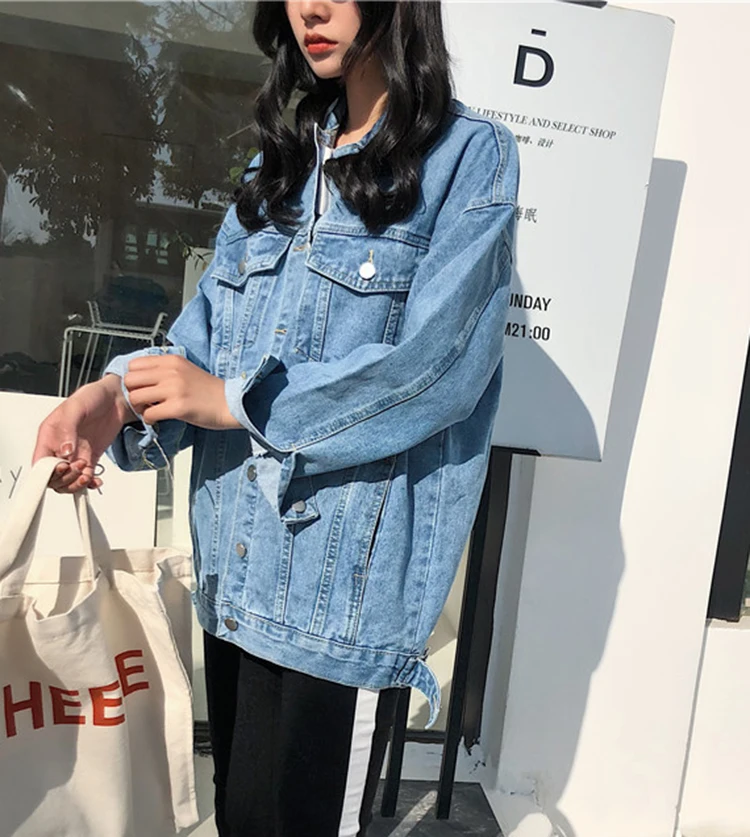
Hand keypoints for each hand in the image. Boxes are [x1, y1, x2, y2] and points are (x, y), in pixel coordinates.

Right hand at [32, 374, 134, 492]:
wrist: (115, 398)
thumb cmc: (92, 396)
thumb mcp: (76, 407)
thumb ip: (68, 428)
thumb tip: (65, 450)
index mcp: (49, 435)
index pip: (40, 462)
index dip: (47, 471)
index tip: (62, 467)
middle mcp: (60, 448)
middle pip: (52, 477)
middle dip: (64, 478)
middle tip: (79, 466)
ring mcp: (75, 455)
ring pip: (67, 481)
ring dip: (76, 483)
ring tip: (87, 475)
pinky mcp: (90, 458)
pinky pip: (85, 478)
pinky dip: (90, 484)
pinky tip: (96, 481)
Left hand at [123, 355, 241, 430]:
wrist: (230, 403)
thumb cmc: (208, 390)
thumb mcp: (185, 370)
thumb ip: (164, 370)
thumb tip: (140, 378)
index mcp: (171, 360)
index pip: (134, 365)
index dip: (135, 379)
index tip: (143, 388)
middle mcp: (171, 371)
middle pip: (130, 380)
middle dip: (133, 393)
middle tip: (144, 401)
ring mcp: (174, 389)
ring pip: (135, 397)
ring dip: (139, 407)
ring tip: (151, 410)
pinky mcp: (178, 407)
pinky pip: (148, 414)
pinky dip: (149, 419)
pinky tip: (159, 419)